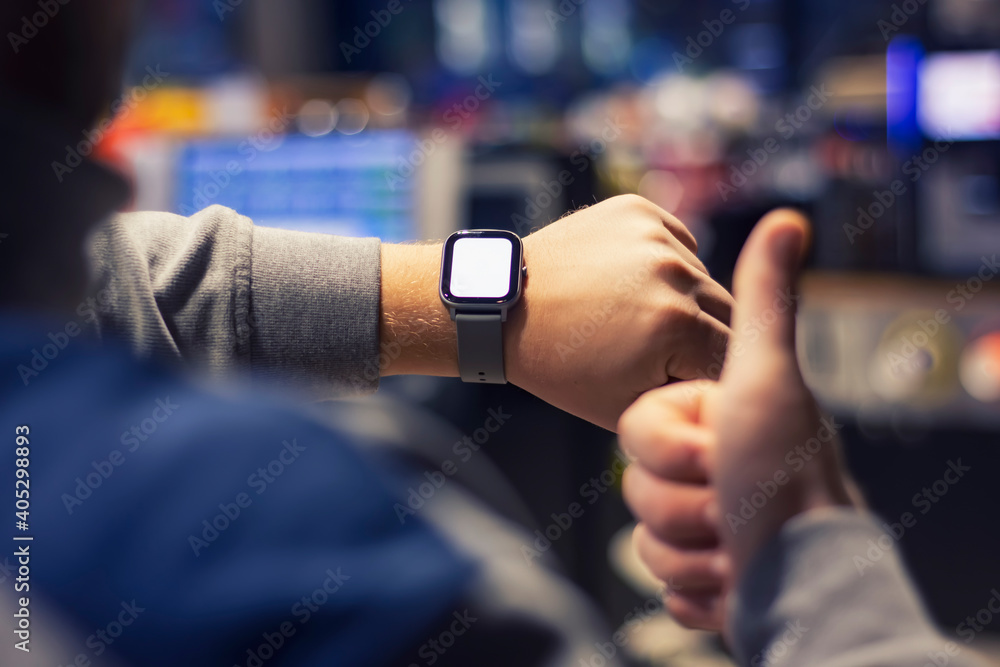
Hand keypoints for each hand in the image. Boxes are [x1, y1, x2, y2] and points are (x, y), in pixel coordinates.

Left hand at [506, 194, 732, 430]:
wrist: (505, 306)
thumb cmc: (560, 366)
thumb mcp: (627, 406)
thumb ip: (688, 399)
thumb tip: (731, 387)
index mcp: (677, 328)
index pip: (732, 360)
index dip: (713, 378)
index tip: (689, 383)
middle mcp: (675, 273)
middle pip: (730, 315)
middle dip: (707, 340)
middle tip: (666, 354)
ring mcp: (656, 236)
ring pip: (704, 279)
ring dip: (687, 300)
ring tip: (638, 316)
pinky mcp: (639, 210)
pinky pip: (680, 244)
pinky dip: (667, 266)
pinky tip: (629, 284)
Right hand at [619, 209, 854, 630]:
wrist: (799, 584)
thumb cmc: (784, 476)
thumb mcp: (764, 378)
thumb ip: (762, 302)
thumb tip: (787, 218)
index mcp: (723, 419)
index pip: (643, 423)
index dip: (671, 444)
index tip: (714, 452)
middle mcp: (717, 467)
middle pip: (638, 481)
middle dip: (679, 501)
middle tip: (726, 500)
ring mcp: (710, 523)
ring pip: (645, 533)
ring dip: (688, 550)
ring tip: (734, 544)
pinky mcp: (704, 574)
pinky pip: (660, 576)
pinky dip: (693, 586)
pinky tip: (728, 577)